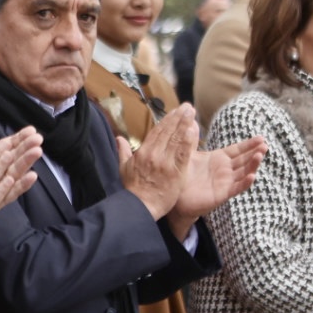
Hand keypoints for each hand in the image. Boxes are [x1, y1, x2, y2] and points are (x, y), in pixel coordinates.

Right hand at [118, 103, 196, 220]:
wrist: (140, 206)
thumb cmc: (133, 189)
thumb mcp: (124, 168)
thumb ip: (123, 151)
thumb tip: (119, 139)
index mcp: (143, 152)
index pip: (156, 132)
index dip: (167, 120)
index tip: (175, 111)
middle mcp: (154, 154)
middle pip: (167, 132)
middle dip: (178, 117)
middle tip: (187, 106)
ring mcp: (165, 162)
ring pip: (176, 139)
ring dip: (185, 124)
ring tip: (192, 112)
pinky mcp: (175, 172)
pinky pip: (183, 154)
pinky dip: (188, 141)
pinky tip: (193, 130)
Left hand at [168, 134, 265, 236]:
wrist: (175, 196)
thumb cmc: (182, 175)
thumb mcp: (187, 154)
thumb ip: (191, 140)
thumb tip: (191, 121)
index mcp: (219, 159)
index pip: (238, 150)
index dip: (249, 144)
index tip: (261, 137)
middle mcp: (225, 170)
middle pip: (244, 160)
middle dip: (255, 152)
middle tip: (265, 145)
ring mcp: (225, 182)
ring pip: (244, 172)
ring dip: (253, 165)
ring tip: (260, 155)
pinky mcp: (222, 194)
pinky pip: (236, 188)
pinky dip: (245, 182)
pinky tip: (252, 176)